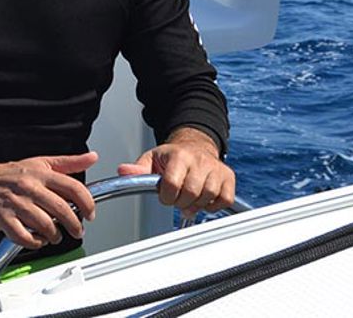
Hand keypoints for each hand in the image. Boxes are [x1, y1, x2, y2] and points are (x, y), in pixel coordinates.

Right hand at [0, 151, 98, 249]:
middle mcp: (29, 187)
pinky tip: (37, 239)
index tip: (90, 214)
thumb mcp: (40, 163)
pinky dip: (35, 242)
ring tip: (54, 235)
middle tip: (76, 231)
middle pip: (62, 209)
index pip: (73, 188)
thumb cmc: (10, 174)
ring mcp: (16, 203)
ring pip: (45, 225)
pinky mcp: (3, 218)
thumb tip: (92, 157)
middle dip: (74, 225)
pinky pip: (24, 237)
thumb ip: (68, 163)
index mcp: (41, 174)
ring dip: (55, 235)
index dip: (87, 204)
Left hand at [117, 127, 234, 216]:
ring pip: (208, 196)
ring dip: (196, 204)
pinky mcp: (228, 176)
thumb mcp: (151, 159)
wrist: (194, 146)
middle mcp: (199, 160)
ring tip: (188, 199)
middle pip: (191, 193)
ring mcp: (215, 168)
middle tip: (177, 199)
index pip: (172, 184)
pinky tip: (203, 200)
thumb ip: (138, 169)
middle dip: (180, 202)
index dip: (166, 196)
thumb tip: (123, 171)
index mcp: (179, 156)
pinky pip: (224, 199)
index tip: (165, 196)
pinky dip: (213, 205)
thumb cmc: (172, 157)